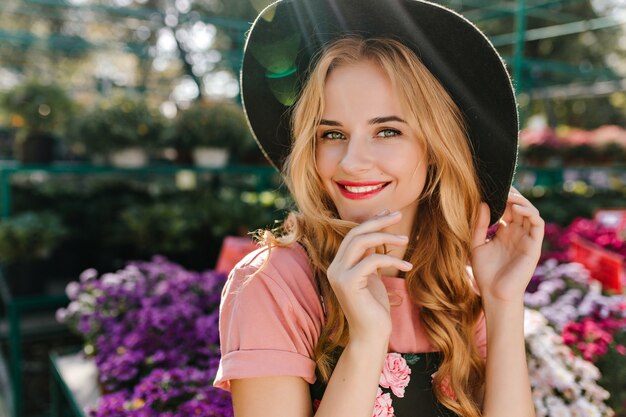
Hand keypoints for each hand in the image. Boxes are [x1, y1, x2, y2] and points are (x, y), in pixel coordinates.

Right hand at [327, 211, 411, 343]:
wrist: (372, 335)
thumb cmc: (375, 308)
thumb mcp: (373, 277)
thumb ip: (370, 257)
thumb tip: (379, 234)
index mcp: (339, 265)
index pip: (353, 235)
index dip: (371, 222)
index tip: (389, 214)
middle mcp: (335, 267)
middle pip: (355, 233)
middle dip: (378, 222)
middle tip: (399, 215)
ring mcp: (339, 275)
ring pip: (360, 242)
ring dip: (385, 236)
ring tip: (406, 239)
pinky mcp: (348, 283)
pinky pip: (371, 261)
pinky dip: (392, 260)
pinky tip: (407, 266)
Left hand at [470, 187, 543, 304]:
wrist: (494, 294)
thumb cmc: (484, 273)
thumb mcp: (476, 244)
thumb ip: (478, 225)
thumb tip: (481, 202)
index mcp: (504, 233)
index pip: (507, 209)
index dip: (502, 197)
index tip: (492, 187)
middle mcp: (517, 234)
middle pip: (520, 207)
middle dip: (512, 196)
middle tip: (501, 187)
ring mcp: (527, 239)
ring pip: (530, 212)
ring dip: (522, 201)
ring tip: (509, 196)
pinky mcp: (534, 246)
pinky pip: (538, 224)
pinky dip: (530, 213)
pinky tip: (517, 208)